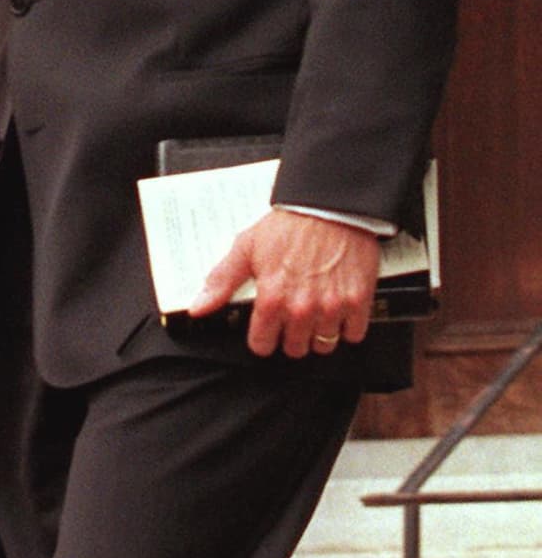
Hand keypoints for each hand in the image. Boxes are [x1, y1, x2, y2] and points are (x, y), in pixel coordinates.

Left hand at [189, 208, 380, 358]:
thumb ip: (221, 281)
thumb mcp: (246, 248)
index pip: (262, 345)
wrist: (328, 207)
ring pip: (323, 346)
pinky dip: (346, 327)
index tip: (266, 329)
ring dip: (318, 334)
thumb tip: (199, 307)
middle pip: (295, 349)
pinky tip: (337, 309)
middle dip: (290, 337)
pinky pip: (353, 334)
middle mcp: (301, 308)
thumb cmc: (289, 226)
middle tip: (292, 316)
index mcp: (272, 299)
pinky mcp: (358, 301)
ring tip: (314, 313)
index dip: (262, 338)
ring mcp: (332, 307)